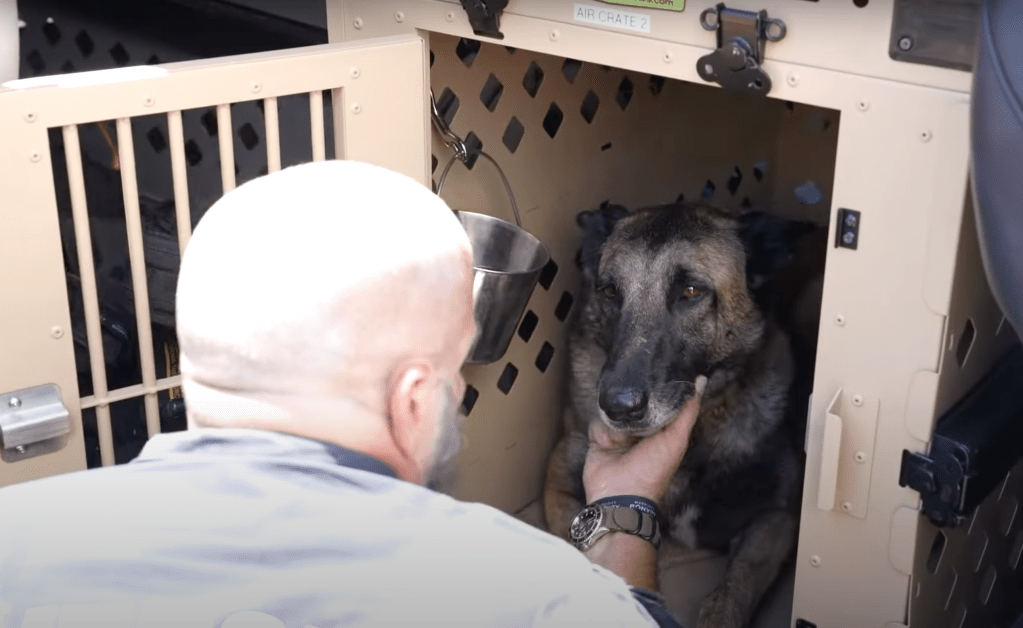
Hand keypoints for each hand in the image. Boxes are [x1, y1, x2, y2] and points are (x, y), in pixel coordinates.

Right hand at [583, 376, 706, 503]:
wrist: (620, 494)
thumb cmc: (653, 471)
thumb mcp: (676, 439)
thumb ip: (688, 411)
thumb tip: (701, 381)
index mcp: (660, 431)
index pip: (657, 402)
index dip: (656, 392)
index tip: (653, 379)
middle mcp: (639, 432)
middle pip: (633, 404)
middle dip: (631, 406)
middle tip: (632, 412)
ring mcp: (618, 436)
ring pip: (614, 412)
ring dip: (617, 423)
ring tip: (621, 438)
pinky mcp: (599, 440)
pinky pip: (597, 423)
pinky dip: (602, 431)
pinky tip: (608, 443)